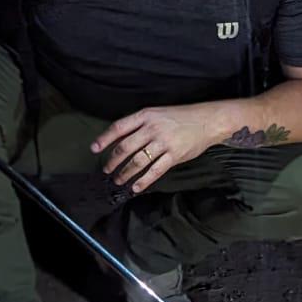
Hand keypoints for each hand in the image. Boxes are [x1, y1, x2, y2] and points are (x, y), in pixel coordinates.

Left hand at [91, 104, 218, 192]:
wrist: (207, 120)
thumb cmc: (181, 117)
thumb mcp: (157, 114)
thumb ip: (140, 125)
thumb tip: (120, 140)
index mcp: (146, 115)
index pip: (119, 127)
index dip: (105, 139)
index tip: (94, 149)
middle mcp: (152, 128)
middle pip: (125, 147)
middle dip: (113, 161)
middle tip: (107, 169)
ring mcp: (163, 142)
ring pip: (138, 161)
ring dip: (125, 173)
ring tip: (118, 180)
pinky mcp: (174, 155)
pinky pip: (155, 171)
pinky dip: (143, 181)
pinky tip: (136, 187)